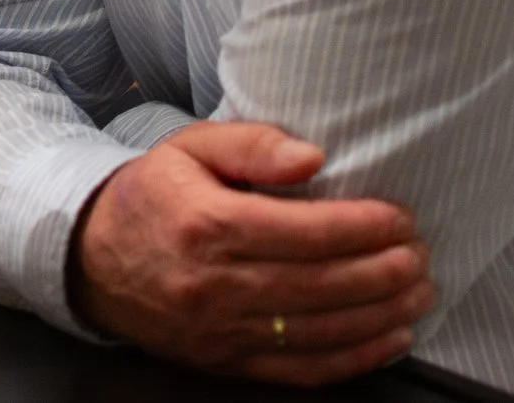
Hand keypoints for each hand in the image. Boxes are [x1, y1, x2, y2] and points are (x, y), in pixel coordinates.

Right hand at [68, 121, 432, 384]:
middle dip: (384, 272)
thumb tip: (313, 156)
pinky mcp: (227, 361)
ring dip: (380, 315)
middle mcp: (215, 284)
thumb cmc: (152, 195)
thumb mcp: (190, 147)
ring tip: (418, 293)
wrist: (92, 260)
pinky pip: (301, 369)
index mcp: (208, 225)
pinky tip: (389, 338)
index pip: (303, 233)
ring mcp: (222, 330)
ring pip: (319, 331)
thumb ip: (252, 144)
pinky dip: (353, 358)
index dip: (361, 228)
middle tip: (421, 256)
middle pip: (319, 285)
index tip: (400, 218)